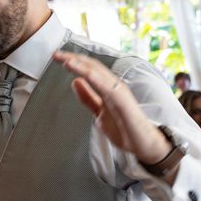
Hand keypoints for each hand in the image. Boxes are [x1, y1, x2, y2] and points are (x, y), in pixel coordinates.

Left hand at [53, 51, 170, 165]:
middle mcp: (114, 86)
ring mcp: (120, 93)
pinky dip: (96, 79)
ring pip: (99, 74)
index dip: (73, 62)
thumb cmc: (125, 128)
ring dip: (82, 66)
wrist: (144, 145)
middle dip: (74, 59)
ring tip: (66, 60)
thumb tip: (74, 81)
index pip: (89, 69)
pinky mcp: (124, 102)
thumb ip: (88, 97)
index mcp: (107, 88)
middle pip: (92, 67)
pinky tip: (84, 74)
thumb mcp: (99, 112)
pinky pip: (108, 88)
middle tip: (56, 54)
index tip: (57, 57)